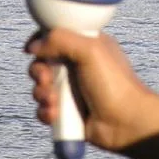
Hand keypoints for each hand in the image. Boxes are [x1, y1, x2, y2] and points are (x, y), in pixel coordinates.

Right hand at [26, 29, 154, 152]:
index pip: (55, 36)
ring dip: (41, 94)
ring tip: (54, 102)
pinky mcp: (67, 112)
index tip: (32, 50)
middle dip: (38, 72)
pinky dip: (45, 112)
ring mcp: (71, 89)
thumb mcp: (90, 50)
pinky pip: (44, 109)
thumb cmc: (114, 83)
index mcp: (85, 45)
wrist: (125, 122)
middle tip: (47, 79)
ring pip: (40, 87)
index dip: (40, 42)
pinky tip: (55, 115)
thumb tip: (33, 47)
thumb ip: (60, 39)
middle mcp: (76, 65)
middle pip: (42, 62)